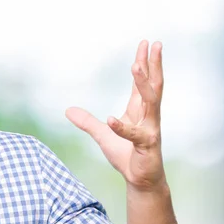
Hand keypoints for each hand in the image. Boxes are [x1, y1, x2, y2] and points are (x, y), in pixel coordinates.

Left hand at [65, 40, 166, 191]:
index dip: (143, 64)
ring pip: (151, 102)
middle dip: (153, 64)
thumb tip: (68, 110)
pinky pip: (134, 134)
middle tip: (154, 43)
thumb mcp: (102, 135)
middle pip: (153, 85)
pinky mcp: (147, 146)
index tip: (145, 44)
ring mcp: (151, 130)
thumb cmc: (126, 155)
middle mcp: (149, 116)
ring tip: (136, 66)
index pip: (142, 83)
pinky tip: (111, 119)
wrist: (139, 180)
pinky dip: (122, 127)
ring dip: (143, 84)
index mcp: (139, 111)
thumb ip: (87, 122)